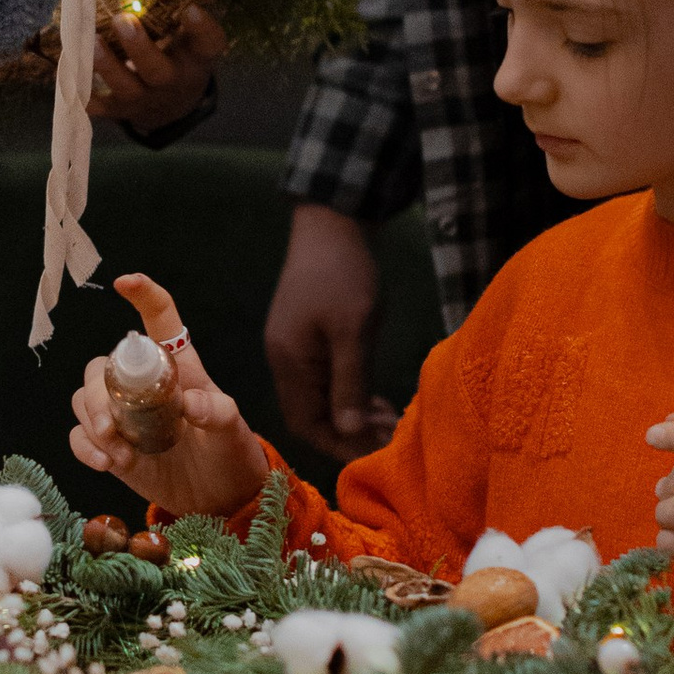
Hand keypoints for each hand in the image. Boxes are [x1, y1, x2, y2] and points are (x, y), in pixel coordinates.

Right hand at [69, 280, 271, 513]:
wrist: (220, 498)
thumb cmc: (229, 452)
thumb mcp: (230, 429)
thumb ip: (215, 412)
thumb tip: (190, 405)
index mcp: (177, 367)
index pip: (160, 320)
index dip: (144, 295)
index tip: (125, 282)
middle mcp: (144, 385)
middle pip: (102, 367)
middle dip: (97, 393)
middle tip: (111, 428)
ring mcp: (124, 416)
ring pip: (84, 399)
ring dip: (91, 423)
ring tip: (117, 454)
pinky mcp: (111, 446)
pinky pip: (80, 436)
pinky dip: (85, 447)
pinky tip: (106, 464)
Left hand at [90, 4, 227, 128]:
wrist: (173, 106)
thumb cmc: (179, 58)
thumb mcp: (191, 39)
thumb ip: (177, 15)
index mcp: (196, 59)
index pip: (208, 44)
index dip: (202, 28)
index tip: (190, 8)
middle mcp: (173, 82)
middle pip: (159, 72)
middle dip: (139, 48)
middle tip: (122, 19)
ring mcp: (145, 99)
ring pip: (126, 88)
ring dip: (106, 65)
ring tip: (91, 40)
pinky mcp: (120, 110)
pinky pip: (99, 106)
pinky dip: (82, 92)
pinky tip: (68, 70)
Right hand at [264, 203, 395, 458]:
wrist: (332, 223)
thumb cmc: (344, 274)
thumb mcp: (353, 331)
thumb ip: (350, 383)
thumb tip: (347, 432)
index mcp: (289, 361)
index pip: (306, 423)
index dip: (338, 444)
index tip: (376, 450)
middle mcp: (285, 359)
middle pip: (311, 414)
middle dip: (347, 432)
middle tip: (388, 434)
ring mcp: (294, 347)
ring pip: (320, 397)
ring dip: (350, 413)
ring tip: (387, 417)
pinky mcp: (307, 336)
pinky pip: (324, 378)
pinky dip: (348, 393)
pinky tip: (374, 395)